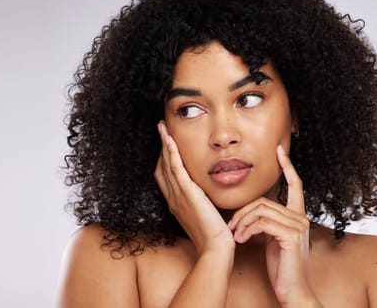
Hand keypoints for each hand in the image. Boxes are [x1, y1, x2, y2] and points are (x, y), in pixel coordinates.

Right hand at [155, 121, 233, 254]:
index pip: (166, 175)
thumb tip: (210, 194)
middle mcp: (173, 197)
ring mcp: (178, 195)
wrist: (215, 248)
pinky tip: (170, 139)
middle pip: (162, 166)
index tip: (167, 144)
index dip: (164, 158)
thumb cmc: (215, 236)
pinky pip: (175, 168)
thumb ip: (205, 203)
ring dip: (164, 143)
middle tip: (161, 129)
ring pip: (166, 164)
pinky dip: (171, 152)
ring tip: (162, 128)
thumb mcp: (207, 216)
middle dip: (161, 146)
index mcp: (177, 203)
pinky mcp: (187, 193)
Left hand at [227, 145, 320, 306]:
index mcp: (297, 216)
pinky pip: (262, 222)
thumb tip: (248, 211)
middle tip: (232, 228)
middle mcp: (301, 218)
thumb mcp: (271, 238)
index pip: (296, 185)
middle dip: (242, 212)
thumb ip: (265, 222)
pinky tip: (242, 241)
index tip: (279, 151)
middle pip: (264, 200)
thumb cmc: (280, 266)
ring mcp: (298, 227)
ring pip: (260, 210)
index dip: (288, 167)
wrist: (292, 290)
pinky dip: (247, 230)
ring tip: (236, 236)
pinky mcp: (291, 236)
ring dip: (242, 223)